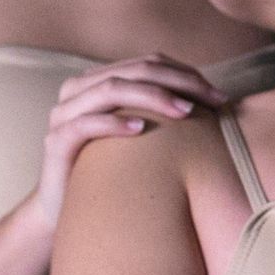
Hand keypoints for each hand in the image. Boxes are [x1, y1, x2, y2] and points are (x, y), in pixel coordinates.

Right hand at [34, 55, 226, 224]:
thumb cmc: (111, 173)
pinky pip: (85, 124)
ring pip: (110, 90)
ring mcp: (63, 114)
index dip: (185, 74)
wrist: (66, 211)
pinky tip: (142, 129)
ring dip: (152, 97)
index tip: (219, 96)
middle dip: (177, 82)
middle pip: (133, 71)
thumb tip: (214, 103)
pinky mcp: (55, 142)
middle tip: (211, 101)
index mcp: (99, 82)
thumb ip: (159, 113)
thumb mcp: (138, 137)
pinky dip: (115, 123)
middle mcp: (78, 90)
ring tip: (185, 112)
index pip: (148, 64)